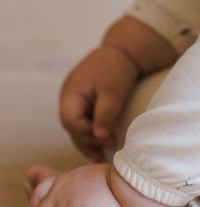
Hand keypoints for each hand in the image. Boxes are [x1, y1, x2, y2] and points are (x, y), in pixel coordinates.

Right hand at [59, 46, 139, 162]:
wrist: (124, 50)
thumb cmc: (117, 69)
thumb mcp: (113, 93)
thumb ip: (105, 115)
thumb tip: (100, 139)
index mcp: (70, 94)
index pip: (72, 122)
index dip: (88, 134)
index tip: (108, 141)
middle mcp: (68, 97)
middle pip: (71, 127)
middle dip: (86, 142)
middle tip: (102, 155)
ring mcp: (74, 98)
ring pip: (76, 125)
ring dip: (88, 139)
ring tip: (101, 155)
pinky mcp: (84, 99)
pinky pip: (83, 118)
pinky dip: (91, 129)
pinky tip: (102, 141)